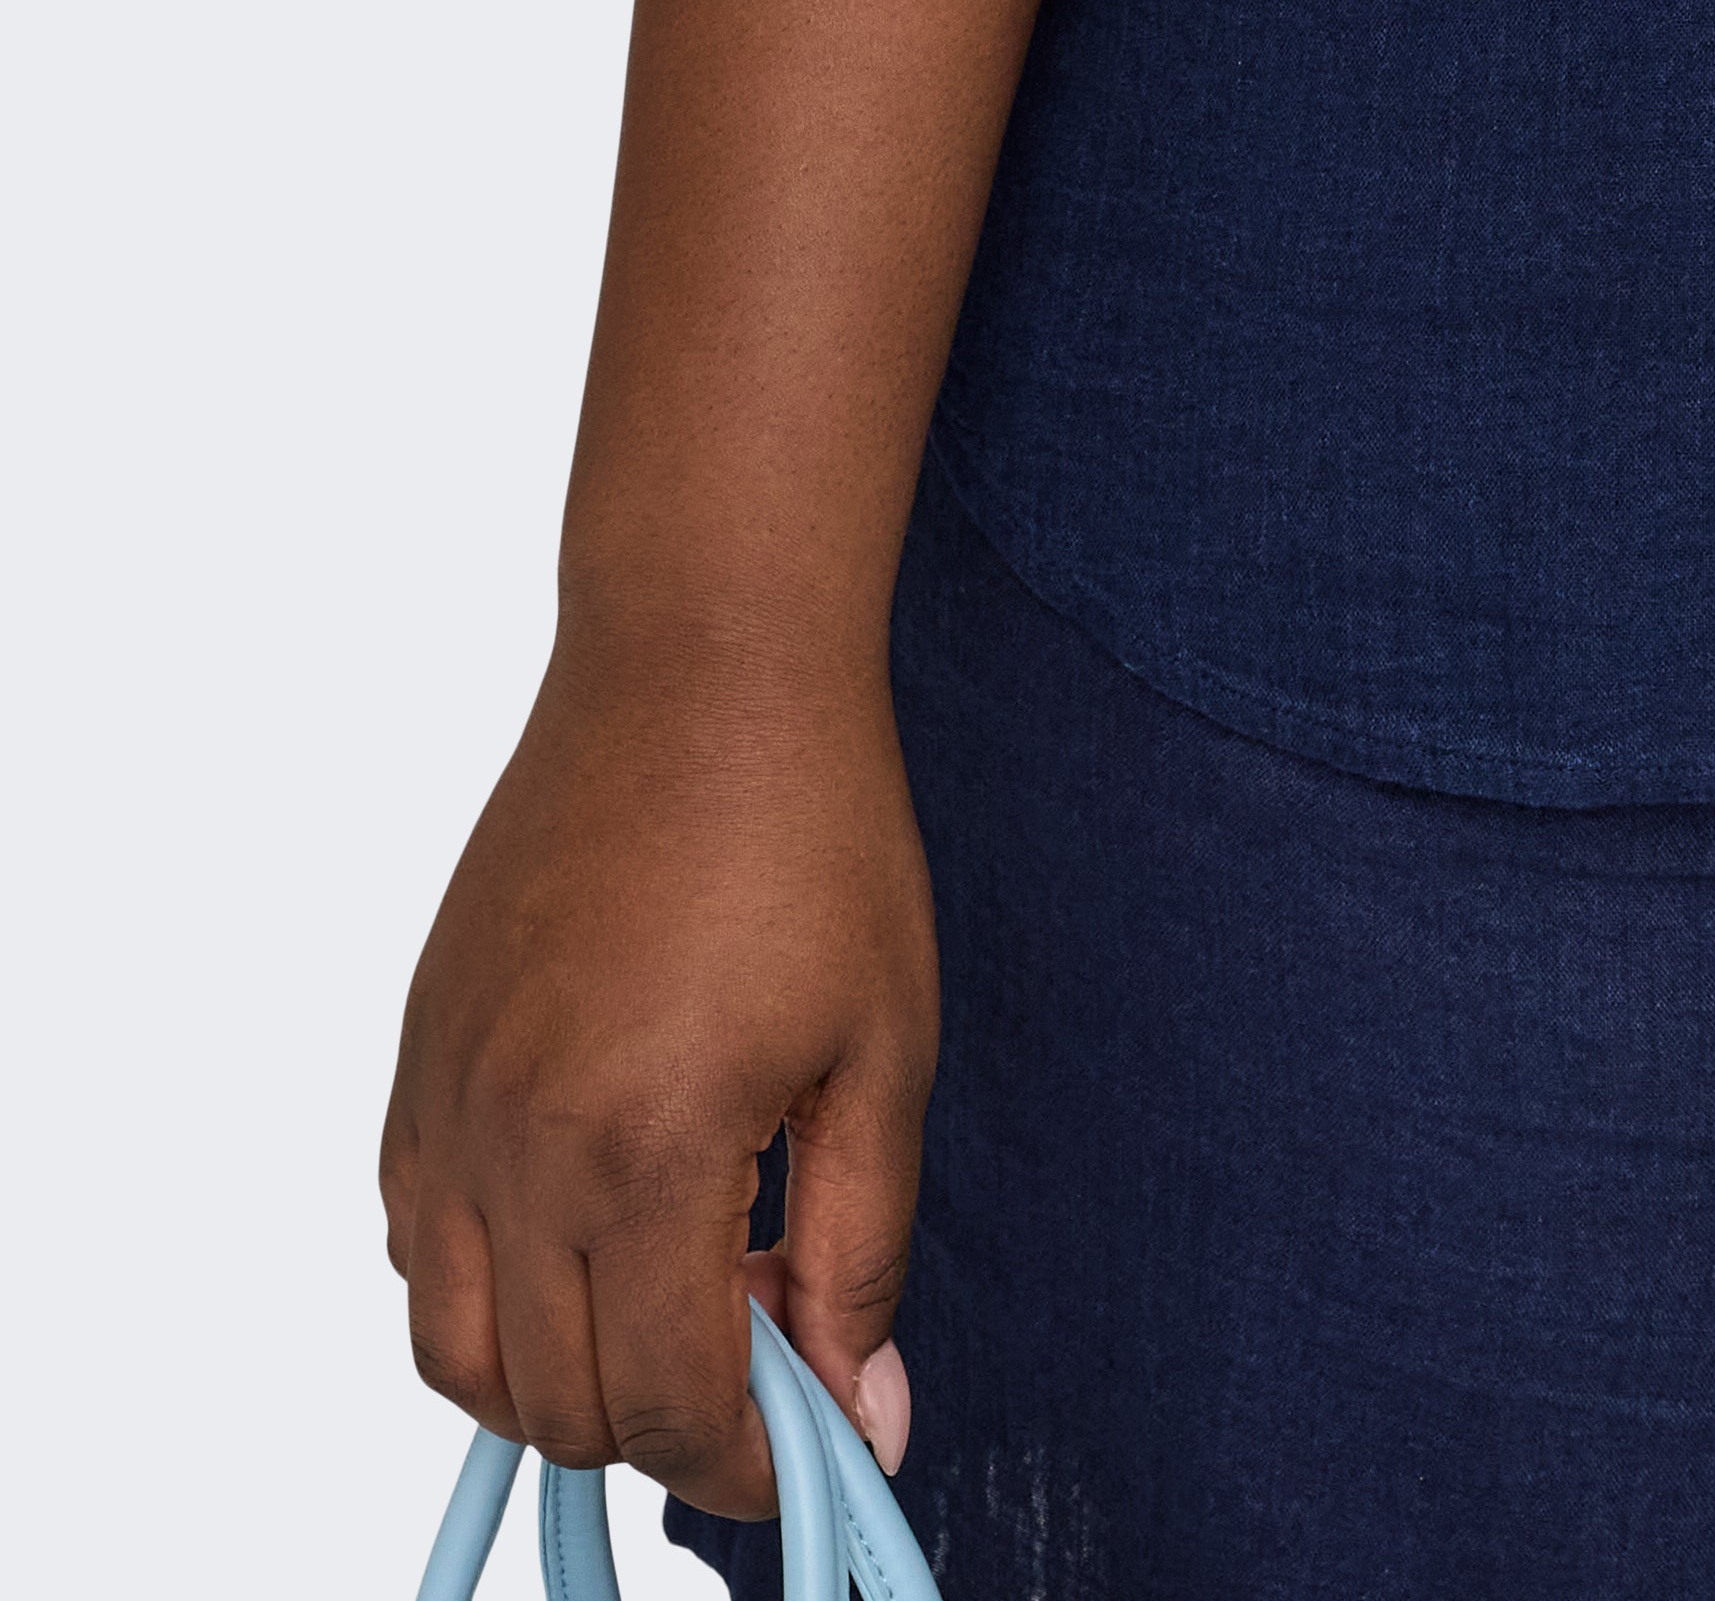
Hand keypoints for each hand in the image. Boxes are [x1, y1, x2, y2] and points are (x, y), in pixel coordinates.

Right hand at [382, 626, 931, 1522]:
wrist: (702, 667)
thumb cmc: (815, 837)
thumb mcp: (885, 1050)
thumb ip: (863, 1251)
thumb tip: (865, 1413)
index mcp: (645, 1152)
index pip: (667, 1407)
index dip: (747, 1464)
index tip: (811, 1446)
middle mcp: (517, 1148)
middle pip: (557, 1403)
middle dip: (667, 1422)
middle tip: (764, 1342)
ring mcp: (448, 1105)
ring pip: (457, 1352)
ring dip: (560, 1380)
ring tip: (672, 1304)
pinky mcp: (417, 1061)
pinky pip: (413, 1245)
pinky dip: (485, 1289)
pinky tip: (589, 1225)